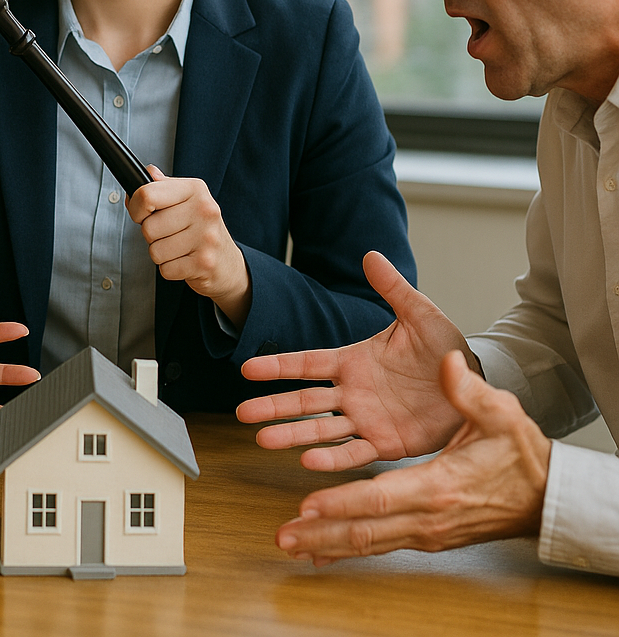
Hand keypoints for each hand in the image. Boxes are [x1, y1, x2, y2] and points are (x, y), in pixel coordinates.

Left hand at [127, 165, 250, 327]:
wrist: (228, 262)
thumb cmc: (201, 228)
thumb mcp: (186, 200)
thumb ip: (162, 186)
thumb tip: (147, 172)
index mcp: (195, 189)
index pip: (147, 195)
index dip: (136, 208)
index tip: (142, 214)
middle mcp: (204, 210)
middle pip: (148, 227)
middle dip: (151, 236)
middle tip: (169, 234)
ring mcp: (206, 237)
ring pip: (155, 251)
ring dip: (161, 254)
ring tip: (178, 248)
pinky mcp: (205, 263)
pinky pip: (166, 269)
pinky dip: (170, 269)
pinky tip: (184, 261)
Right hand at [237, 250, 477, 468]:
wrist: (474, 385)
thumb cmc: (446, 349)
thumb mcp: (419, 315)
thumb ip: (393, 288)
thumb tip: (370, 255)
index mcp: (353, 361)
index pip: (307, 364)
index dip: (277, 366)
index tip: (247, 369)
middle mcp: (352, 392)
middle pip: (304, 400)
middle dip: (273, 406)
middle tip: (243, 413)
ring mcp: (365, 419)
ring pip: (320, 429)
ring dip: (292, 434)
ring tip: (262, 440)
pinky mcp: (386, 443)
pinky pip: (354, 452)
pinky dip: (332, 459)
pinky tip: (308, 462)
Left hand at [275, 350, 550, 564]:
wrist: (544, 495)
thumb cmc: (520, 454)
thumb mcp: (500, 414)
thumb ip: (469, 392)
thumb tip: (448, 364)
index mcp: (438, 485)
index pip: (380, 498)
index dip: (342, 501)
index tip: (309, 505)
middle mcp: (427, 515)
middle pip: (365, 529)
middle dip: (322, 534)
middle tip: (284, 536)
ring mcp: (425, 530)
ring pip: (368, 542)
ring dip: (328, 545)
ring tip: (291, 545)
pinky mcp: (424, 534)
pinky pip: (380, 544)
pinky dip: (348, 548)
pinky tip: (322, 553)